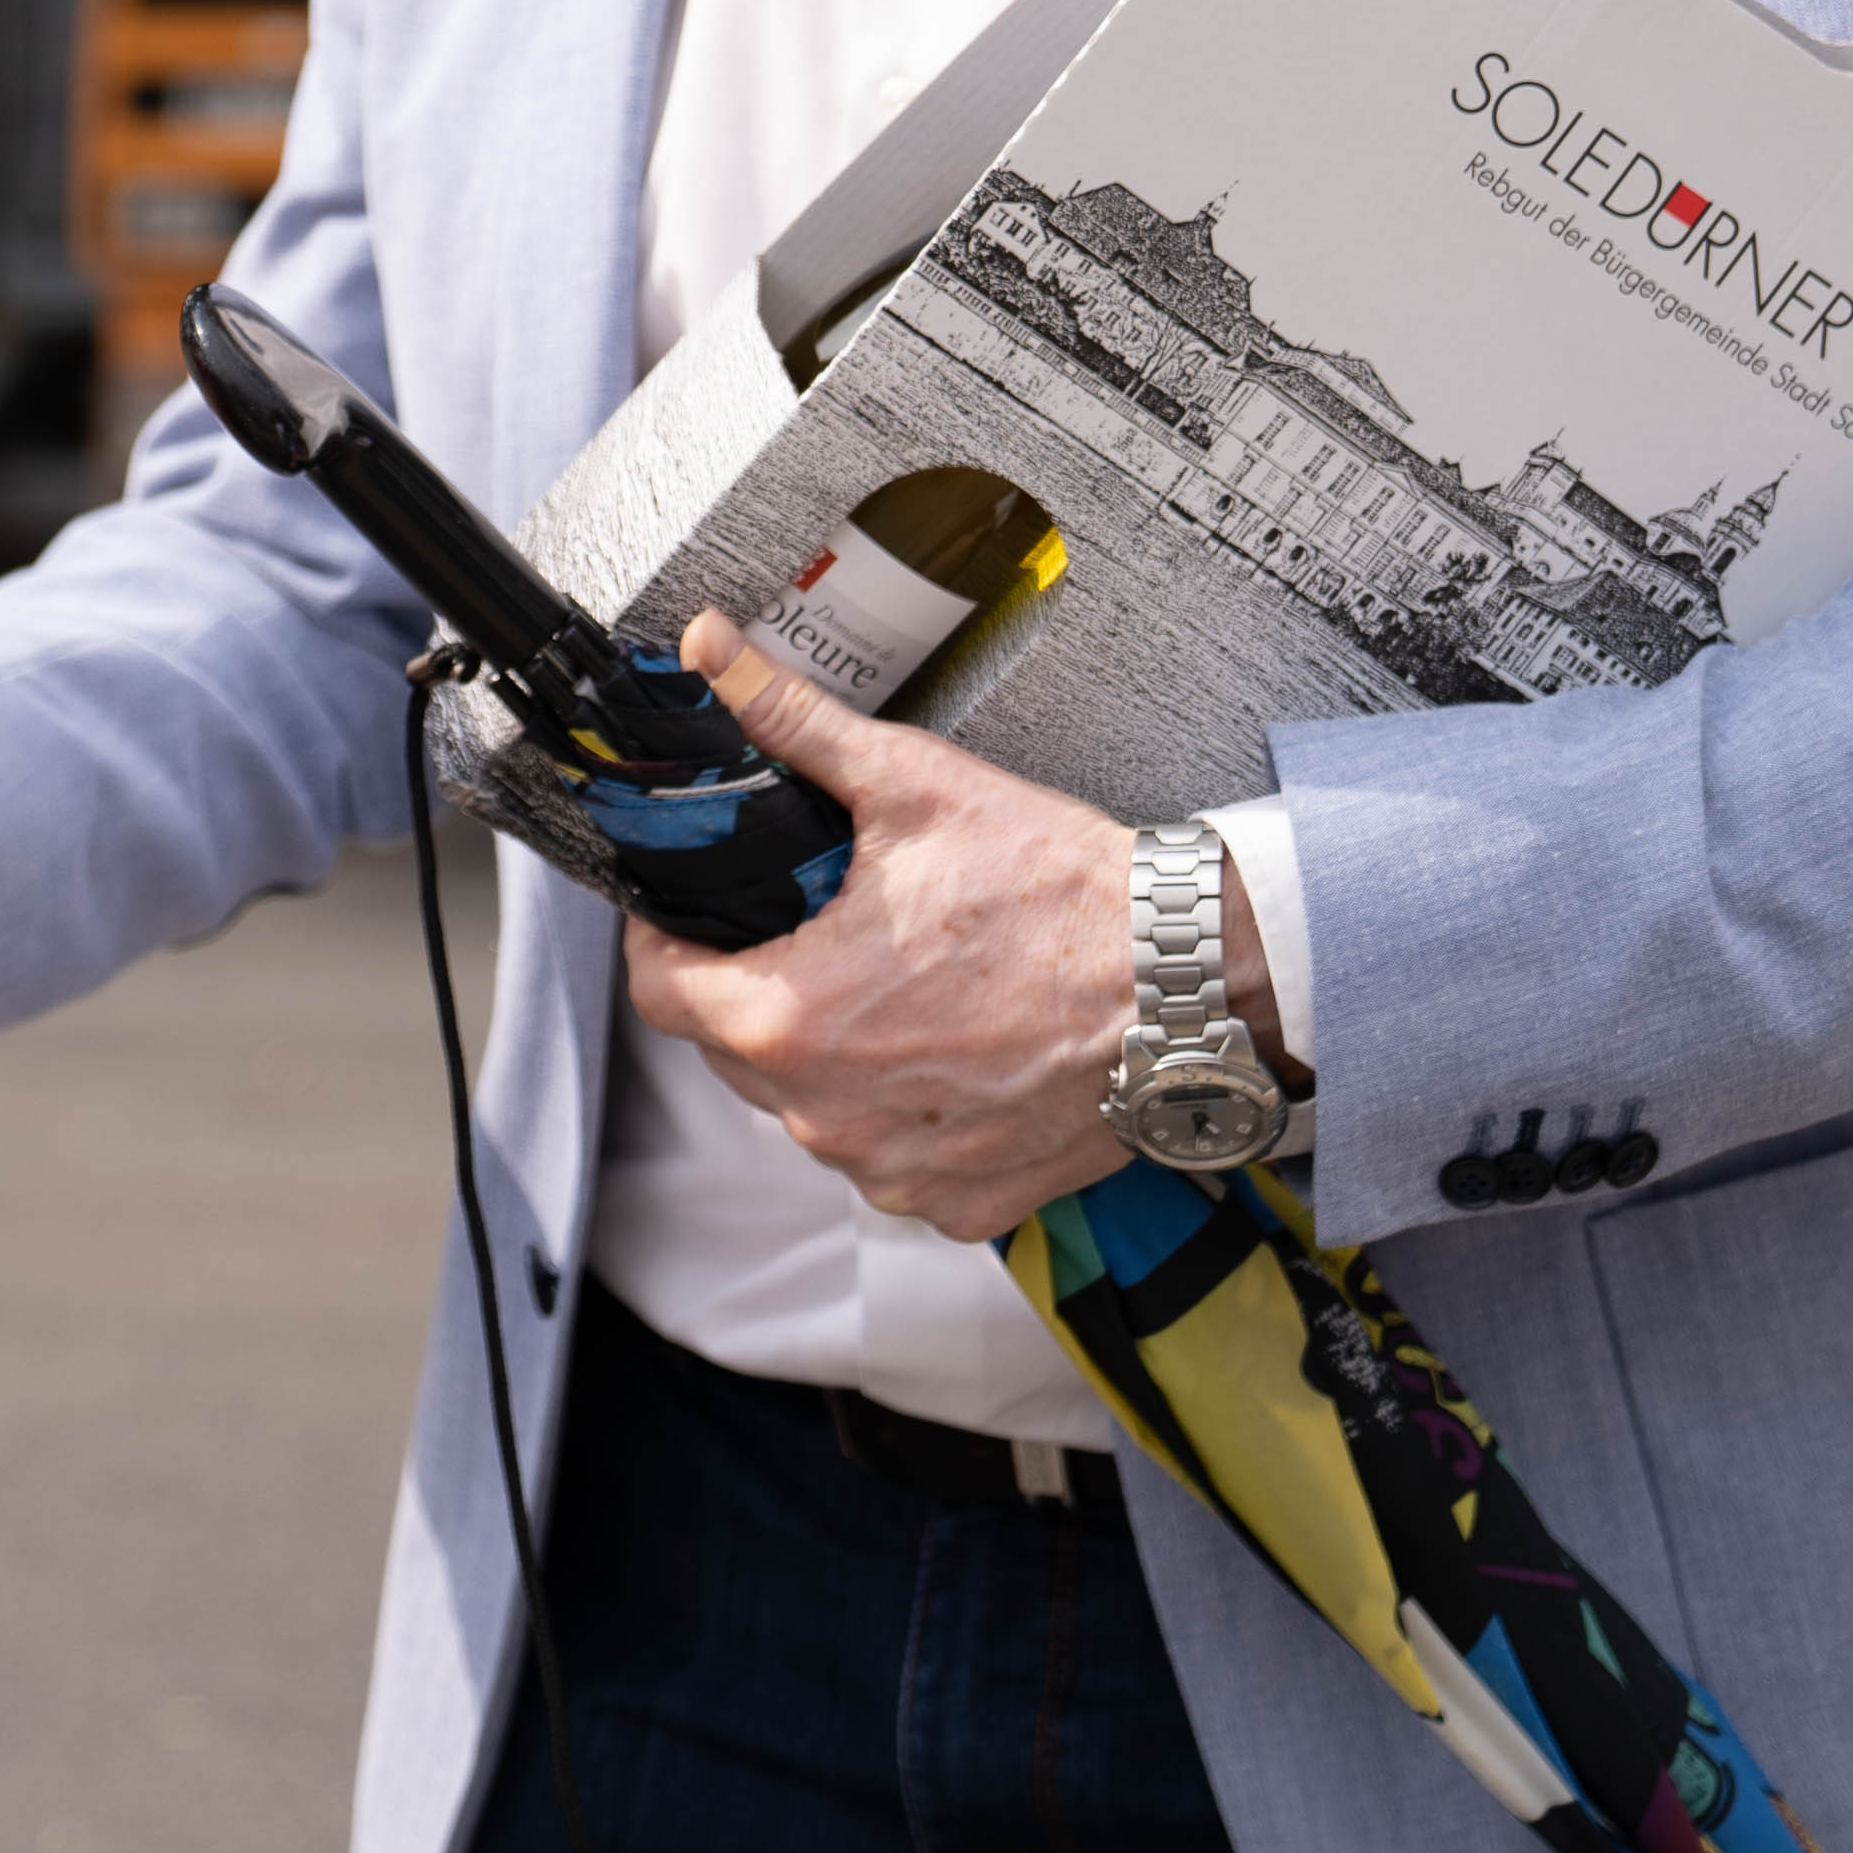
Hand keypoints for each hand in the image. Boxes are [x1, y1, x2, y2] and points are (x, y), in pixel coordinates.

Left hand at [615, 617, 1277, 1240]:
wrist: (1192, 983)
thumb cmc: (1062, 893)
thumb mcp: (913, 786)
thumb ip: (791, 722)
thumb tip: (709, 650)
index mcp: (792, 1020)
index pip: (660, 993)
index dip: (663, 942)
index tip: (690, 912)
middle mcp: (827, 1116)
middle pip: (732, 1052)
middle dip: (756, 986)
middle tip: (815, 928)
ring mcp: (893, 1168)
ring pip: (809, 1108)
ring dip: (829, 1054)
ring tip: (895, 984)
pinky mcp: (957, 1201)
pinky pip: (890, 1156)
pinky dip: (905, 1109)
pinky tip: (951, 1047)